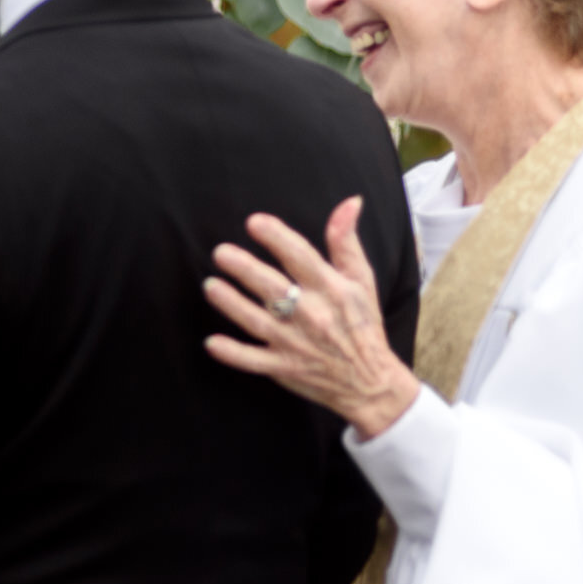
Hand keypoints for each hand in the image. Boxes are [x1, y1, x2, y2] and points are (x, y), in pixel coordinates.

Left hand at [203, 197, 421, 438]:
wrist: (372, 382)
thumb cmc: (362, 324)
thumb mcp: (362, 280)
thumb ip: (347, 242)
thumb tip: (350, 201)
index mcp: (331, 289)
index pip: (302, 257)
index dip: (277, 238)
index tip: (254, 222)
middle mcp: (313, 314)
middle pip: (273, 287)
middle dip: (245, 269)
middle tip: (220, 252)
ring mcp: (296, 343)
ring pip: (258, 320)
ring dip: (231, 304)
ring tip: (210, 285)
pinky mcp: (285, 368)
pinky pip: (255, 361)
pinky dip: (234, 354)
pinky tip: (211, 342)